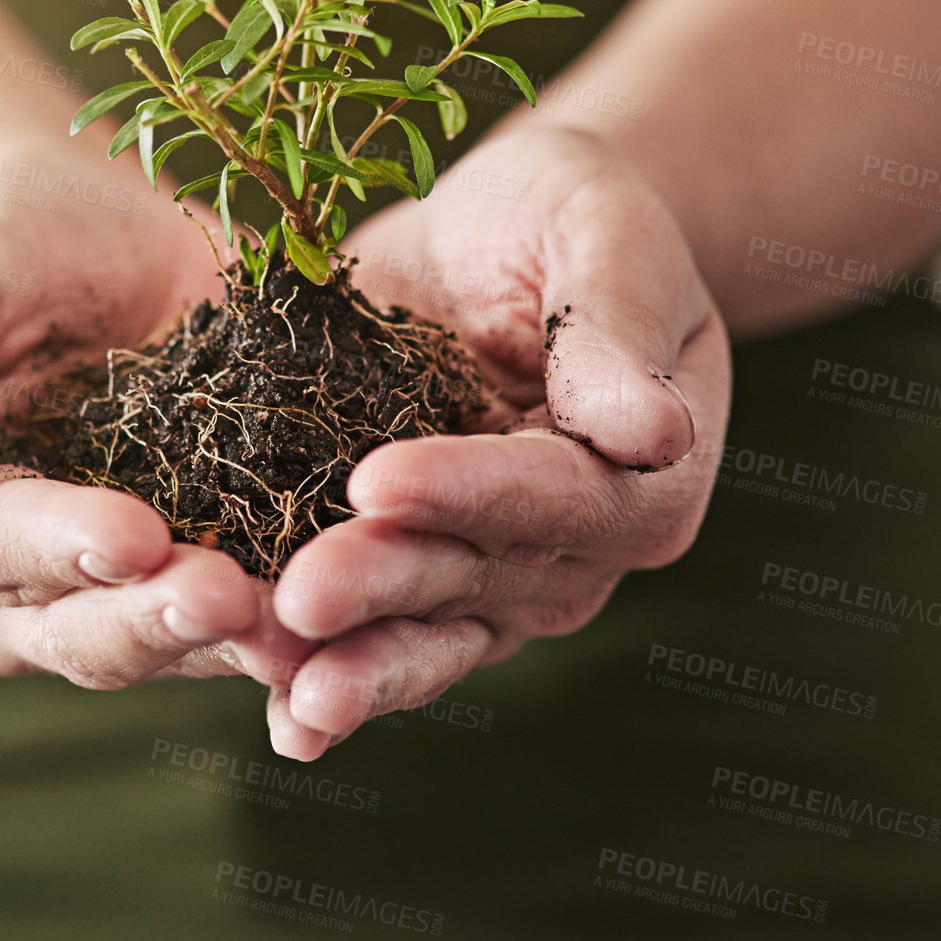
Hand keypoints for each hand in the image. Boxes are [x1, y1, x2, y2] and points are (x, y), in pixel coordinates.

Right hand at [0, 147, 308, 690]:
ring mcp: (118, 588)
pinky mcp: (211, 564)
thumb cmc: (5, 238)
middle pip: (81, 624)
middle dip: (156, 614)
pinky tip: (368, 600)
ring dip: (239, 637)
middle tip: (230, 596)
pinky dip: (302, 612)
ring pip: (171, 636)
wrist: (98, 235)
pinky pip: (255, 605)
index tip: (130, 536)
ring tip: (307, 620)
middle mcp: (20, 584)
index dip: (59, 546)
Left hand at [264, 124, 731, 758]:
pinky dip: (331, 670)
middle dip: (384, 586)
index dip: (467, 491)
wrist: (508, 235)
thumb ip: (620, 330)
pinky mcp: (420, 560)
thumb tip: (656, 432)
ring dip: (355, 663)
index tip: (376, 480)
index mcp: (641, 472)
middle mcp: (574, 546)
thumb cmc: (570, 217)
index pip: (552, 492)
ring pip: (428, 628)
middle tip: (300, 599)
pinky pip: (382, 627)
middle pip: (475, 574)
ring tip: (288, 697)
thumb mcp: (603, 239)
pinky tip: (284, 723)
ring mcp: (495, 569)